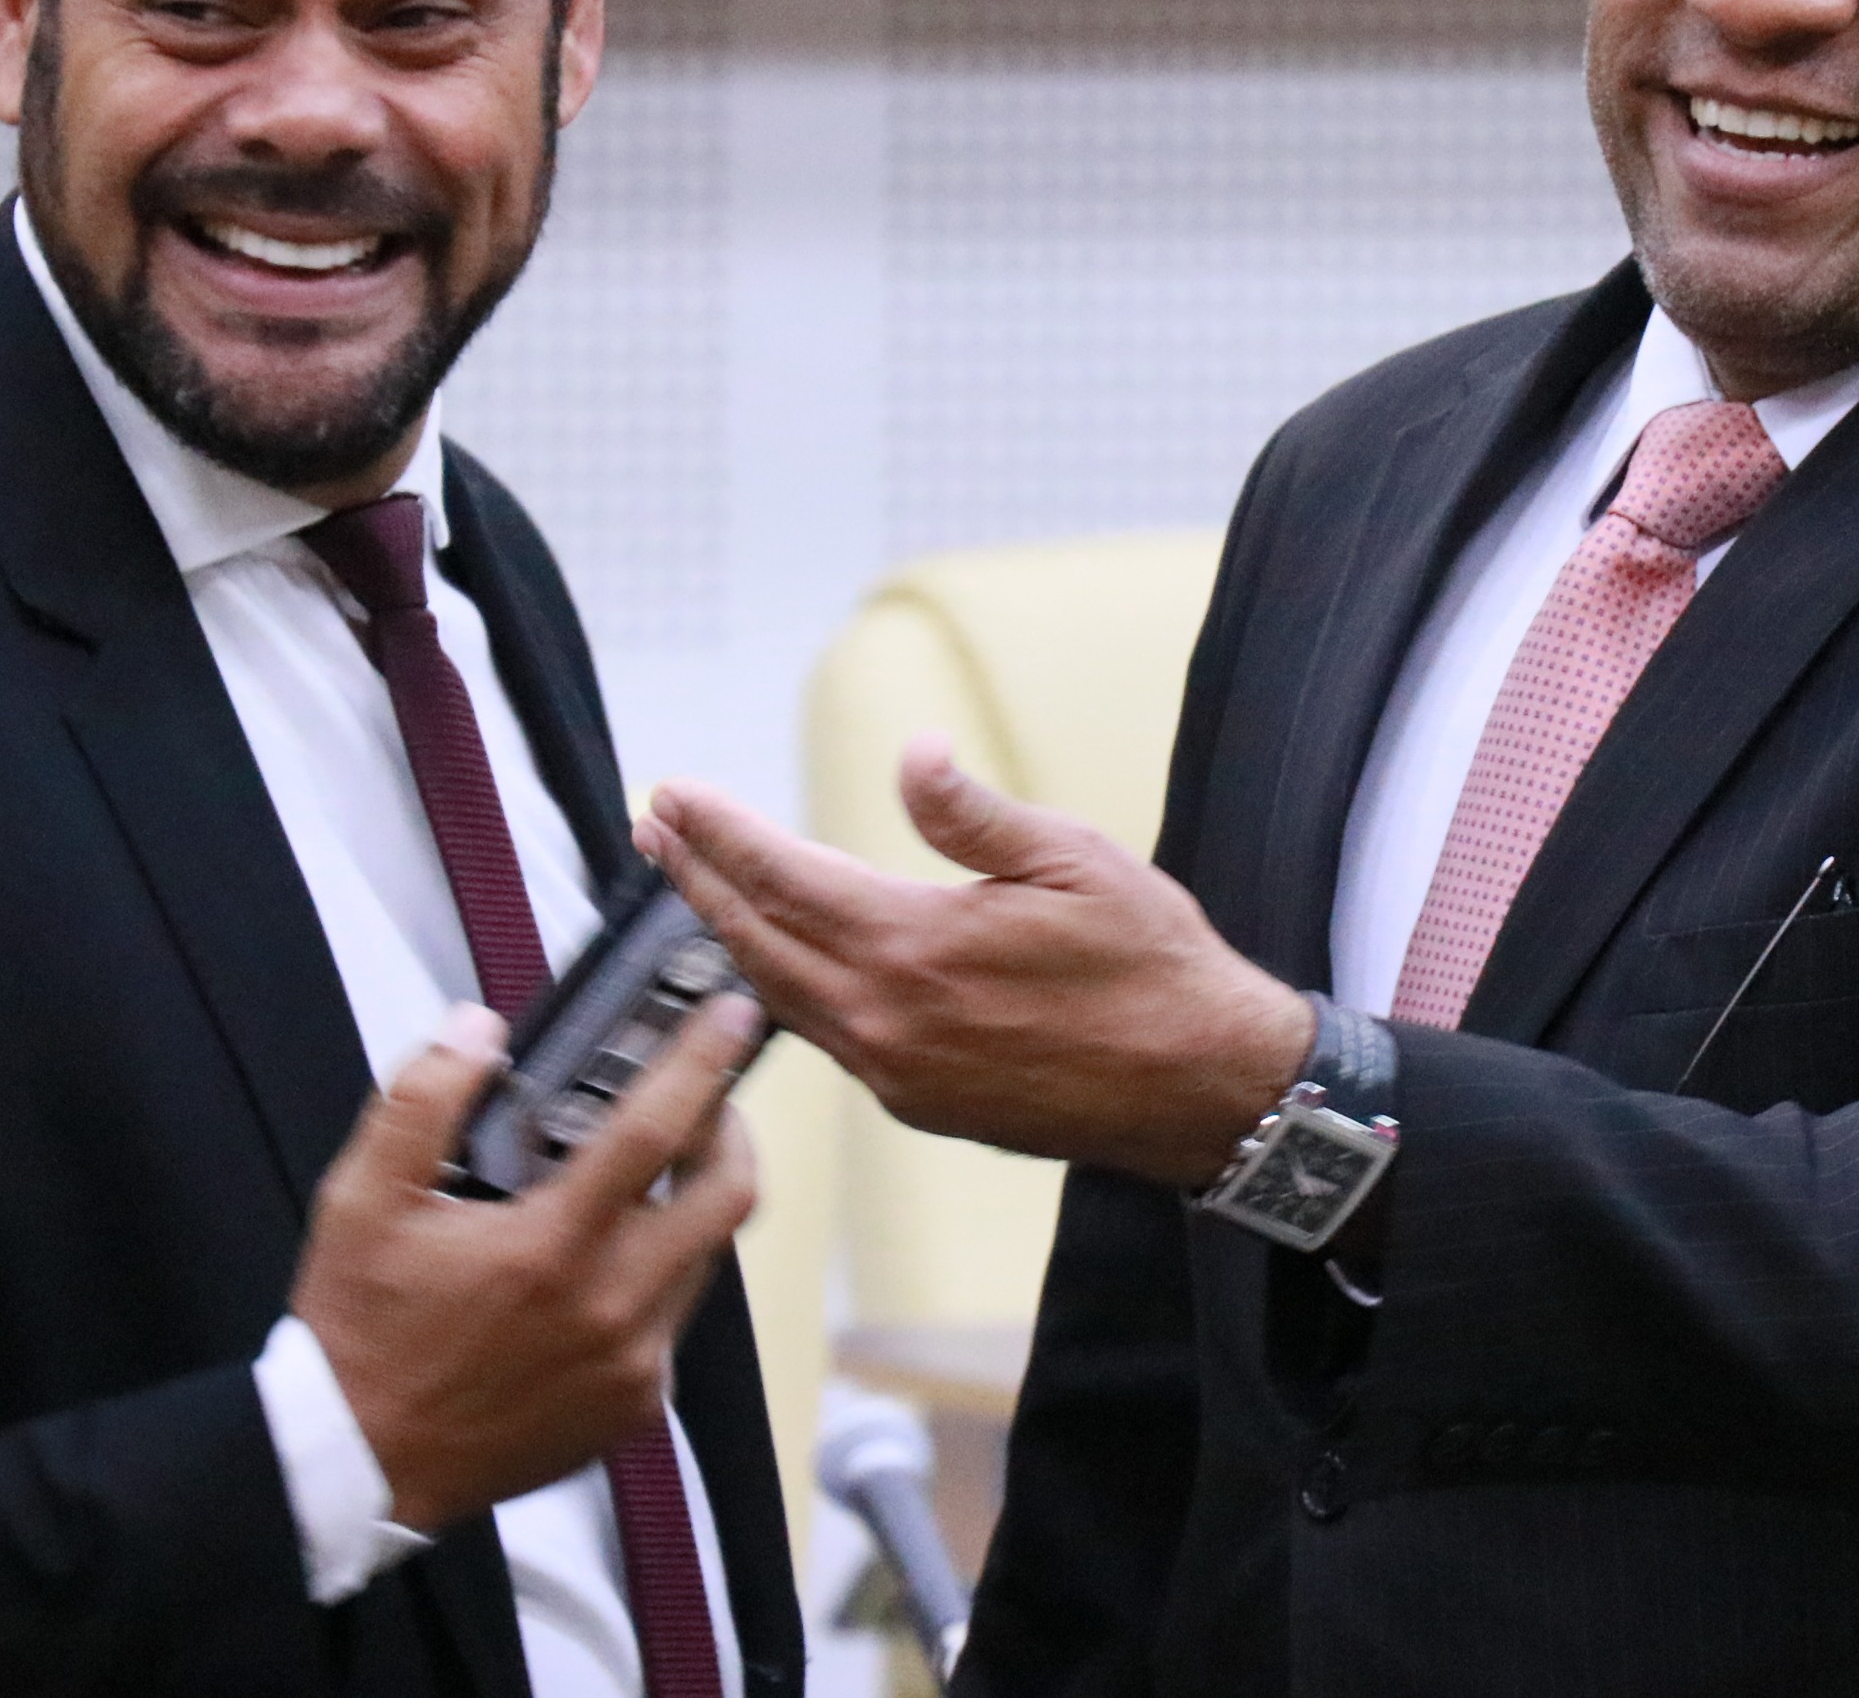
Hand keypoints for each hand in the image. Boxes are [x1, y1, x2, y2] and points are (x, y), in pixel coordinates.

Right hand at [291, 994, 763, 1532]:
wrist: (357, 1467)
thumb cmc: (363, 1338)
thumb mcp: (362, 1202)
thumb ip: (421, 1100)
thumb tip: (476, 1030)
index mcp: (549, 1250)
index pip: (656, 1132)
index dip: (702, 1062)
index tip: (733, 1016)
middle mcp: (609, 1310)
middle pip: (727, 1197)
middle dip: (730, 1132)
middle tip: (703, 1103)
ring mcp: (632, 1367)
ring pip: (707, 1259)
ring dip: (692, 1207)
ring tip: (643, 1181)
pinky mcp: (635, 1407)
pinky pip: (676, 1322)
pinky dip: (659, 1278)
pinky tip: (604, 1267)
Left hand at [640, 740, 1310, 1189]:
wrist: (1202, 1088)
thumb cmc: (1151, 968)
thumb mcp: (1075, 861)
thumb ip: (975, 816)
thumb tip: (912, 756)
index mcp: (916, 947)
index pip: (783, 877)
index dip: (720, 834)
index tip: (674, 796)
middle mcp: (886, 1018)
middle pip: (757, 939)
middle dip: (697, 880)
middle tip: (656, 830)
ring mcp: (896, 1071)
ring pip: (781, 995)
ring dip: (731, 934)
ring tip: (696, 887)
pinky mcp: (918, 1102)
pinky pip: (826, 1037)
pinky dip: (785, 988)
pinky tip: (782, 961)